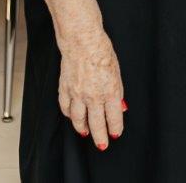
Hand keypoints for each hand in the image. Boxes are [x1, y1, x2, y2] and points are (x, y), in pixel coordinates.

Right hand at [57, 30, 125, 149]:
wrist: (82, 41)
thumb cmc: (102, 51)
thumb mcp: (117, 72)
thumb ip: (118, 91)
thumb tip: (121, 106)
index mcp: (109, 91)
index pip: (113, 117)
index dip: (115, 128)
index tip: (115, 134)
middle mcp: (93, 96)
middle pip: (96, 123)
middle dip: (100, 137)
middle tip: (102, 145)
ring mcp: (77, 94)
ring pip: (79, 119)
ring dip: (83, 129)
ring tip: (86, 134)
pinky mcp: (65, 89)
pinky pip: (66, 108)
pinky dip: (69, 115)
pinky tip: (72, 117)